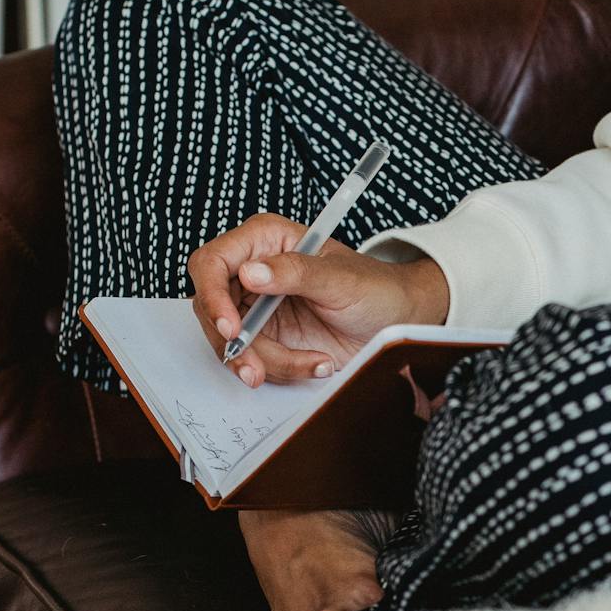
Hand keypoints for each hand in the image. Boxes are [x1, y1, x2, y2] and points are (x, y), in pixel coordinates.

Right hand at [187, 213, 450, 386]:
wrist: (398, 321)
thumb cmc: (375, 287)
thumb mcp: (339, 278)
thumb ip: (296, 273)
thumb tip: (250, 273)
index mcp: (264, 241)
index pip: (212, 263)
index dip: (212, 296)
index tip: (231, 329)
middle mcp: (253, 272)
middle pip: (211, 309)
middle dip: (234, 343)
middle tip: (256, 369)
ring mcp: (257, 308)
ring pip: (231, 342)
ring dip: (263, 362)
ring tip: (312, 364)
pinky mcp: (269, 338)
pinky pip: (254, 360)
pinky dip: (280, 370)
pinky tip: (316, 364)